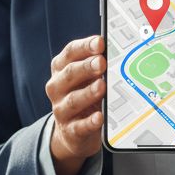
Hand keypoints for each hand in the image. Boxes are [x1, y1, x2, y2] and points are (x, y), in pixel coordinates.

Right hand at [45, 35, 104, 174]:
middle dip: (86, 67)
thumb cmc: (84, 96)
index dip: (84, 47)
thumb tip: (117, 51)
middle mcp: (57, 87)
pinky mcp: (70, 130)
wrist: (73, 132)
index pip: (70, 53)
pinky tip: (100, 117)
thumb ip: (96, 65)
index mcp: (61, 69)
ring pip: (73, 100)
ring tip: (102, 86)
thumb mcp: (86, 79)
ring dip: (88, 92)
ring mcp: (61, 110)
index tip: (100, 42)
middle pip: (70, 74)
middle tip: (102, 62)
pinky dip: (89, 122)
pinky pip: (79, 126)